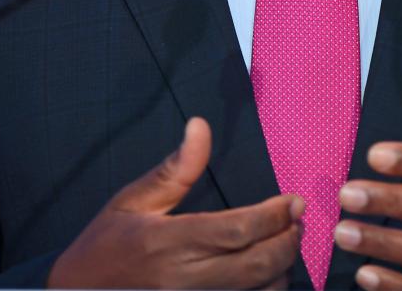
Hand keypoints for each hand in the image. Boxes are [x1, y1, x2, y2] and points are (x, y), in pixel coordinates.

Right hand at [48, 117, 303, 288]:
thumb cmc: (104, 247)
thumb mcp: (131, 202)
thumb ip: (173, 169)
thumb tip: (200, 126)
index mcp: (168, 243)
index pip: (238, 230)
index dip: (275, 216)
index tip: (293, 201)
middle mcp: (183, 280)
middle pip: (258, 265)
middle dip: (288, 242)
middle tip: (297, 222)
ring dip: (281, 271)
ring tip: (284, 246)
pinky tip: (265, 275)